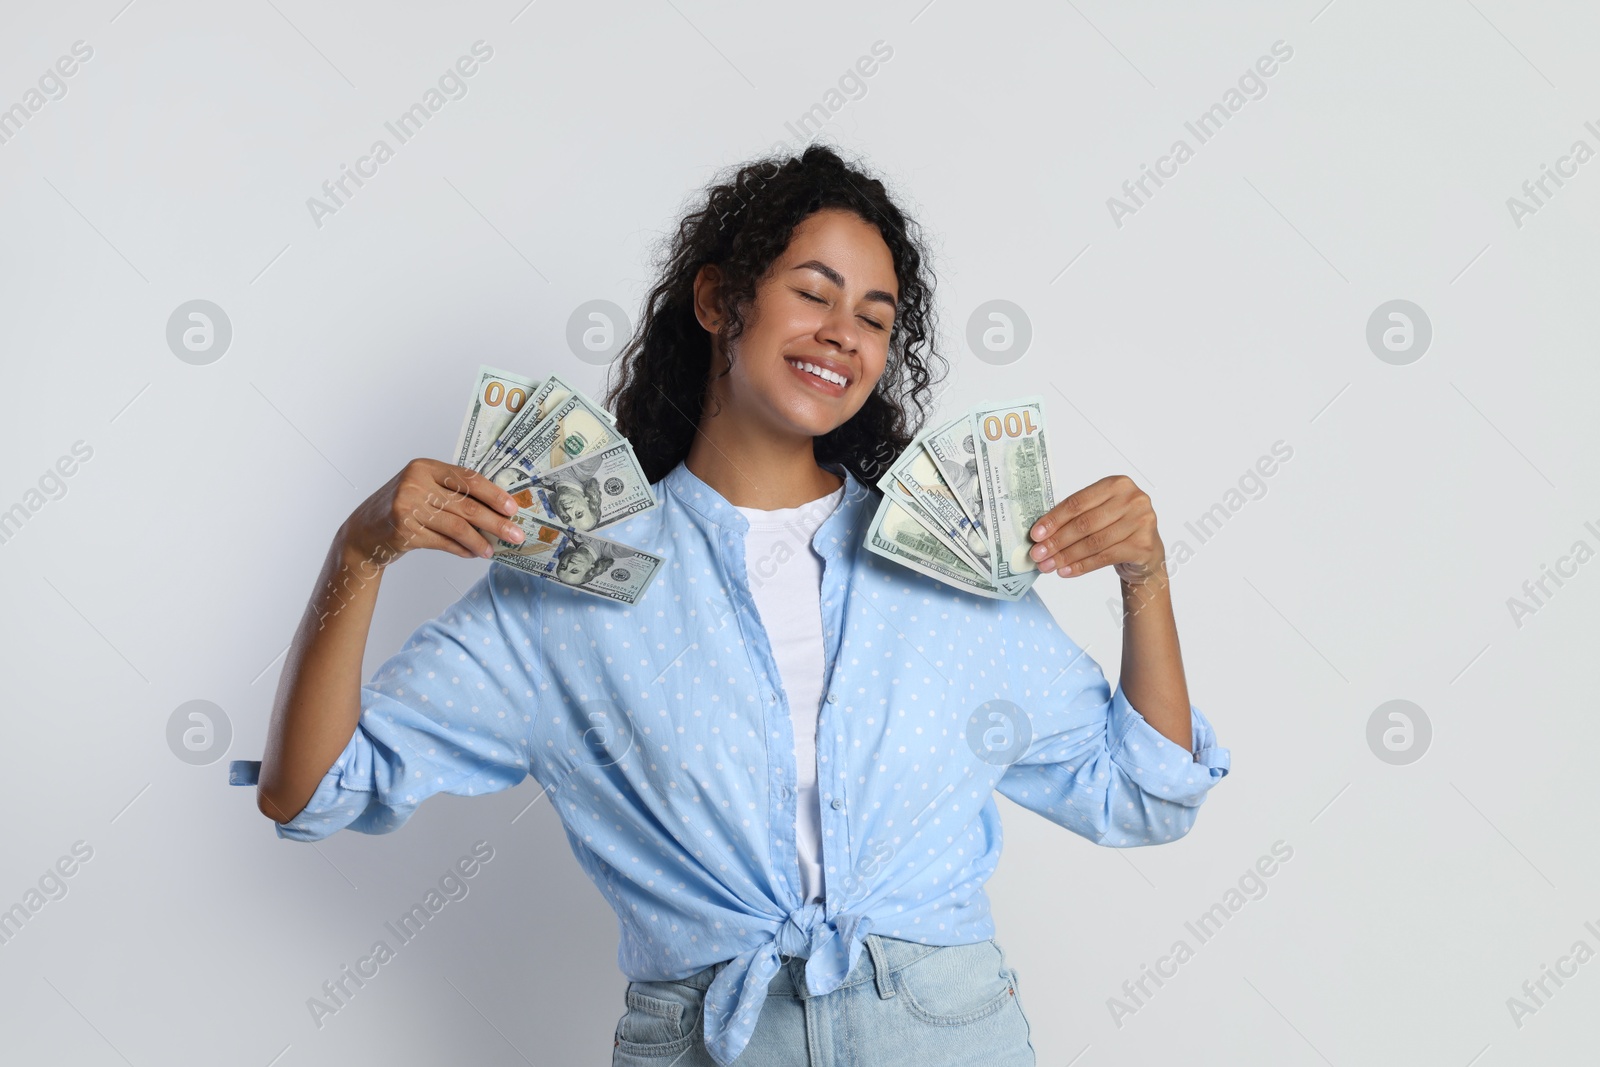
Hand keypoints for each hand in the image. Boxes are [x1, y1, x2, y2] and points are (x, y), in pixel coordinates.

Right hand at [341, 459, 525, 565]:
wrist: (363, 533)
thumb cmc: (402, 509)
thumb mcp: (422, 490)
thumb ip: (452, 493)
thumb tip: (497, 510)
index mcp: (424, 467)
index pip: (468, 478)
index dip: (494, 494)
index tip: (513, 508)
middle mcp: (415, 483)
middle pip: (467, 504)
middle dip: (496, 522)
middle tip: (516, 534)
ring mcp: (407, 507)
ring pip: (457, 526)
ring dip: (480, 541)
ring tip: (493, 551)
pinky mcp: (404, 531)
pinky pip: (444, 542)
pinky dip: (462, 550)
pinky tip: (473, 554)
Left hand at [1027, 474, 1163, 583]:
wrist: (1147, 553)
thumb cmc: (1118, 529)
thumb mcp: (1100, 514)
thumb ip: (1075, 517)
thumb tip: (1041, 534)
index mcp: (1116, 484)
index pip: (1077, 502)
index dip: (1053, 519)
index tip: (1036, 534)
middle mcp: (1132, 499)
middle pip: (1084, 523)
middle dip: (1057, 541)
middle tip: (1038, 554)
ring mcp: (1142, 521)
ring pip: (1094, 542)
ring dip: (1066, 556)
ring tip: (1049, 565)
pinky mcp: (1144, 545)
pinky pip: (1105, 557)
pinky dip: (1083, 566)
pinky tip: (1067, 571)